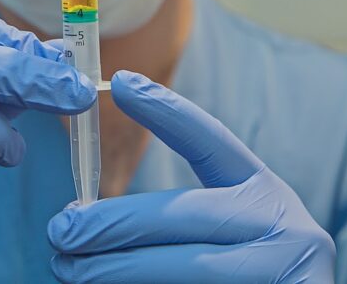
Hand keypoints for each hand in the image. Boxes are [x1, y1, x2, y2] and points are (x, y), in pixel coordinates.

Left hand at [47, 70, 334, 283]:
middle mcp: (285, 229)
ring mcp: (286, 273)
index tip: (119, 83)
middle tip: (60, 231)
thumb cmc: (250, 278)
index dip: (166, 111)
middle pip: (183, 215)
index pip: (211, 143)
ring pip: (185, 268)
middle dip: (111, 224)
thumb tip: (88, 217)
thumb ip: (183, 220)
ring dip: (116, 269)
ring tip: (69, 268)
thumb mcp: (235, 236)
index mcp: (267, 196)